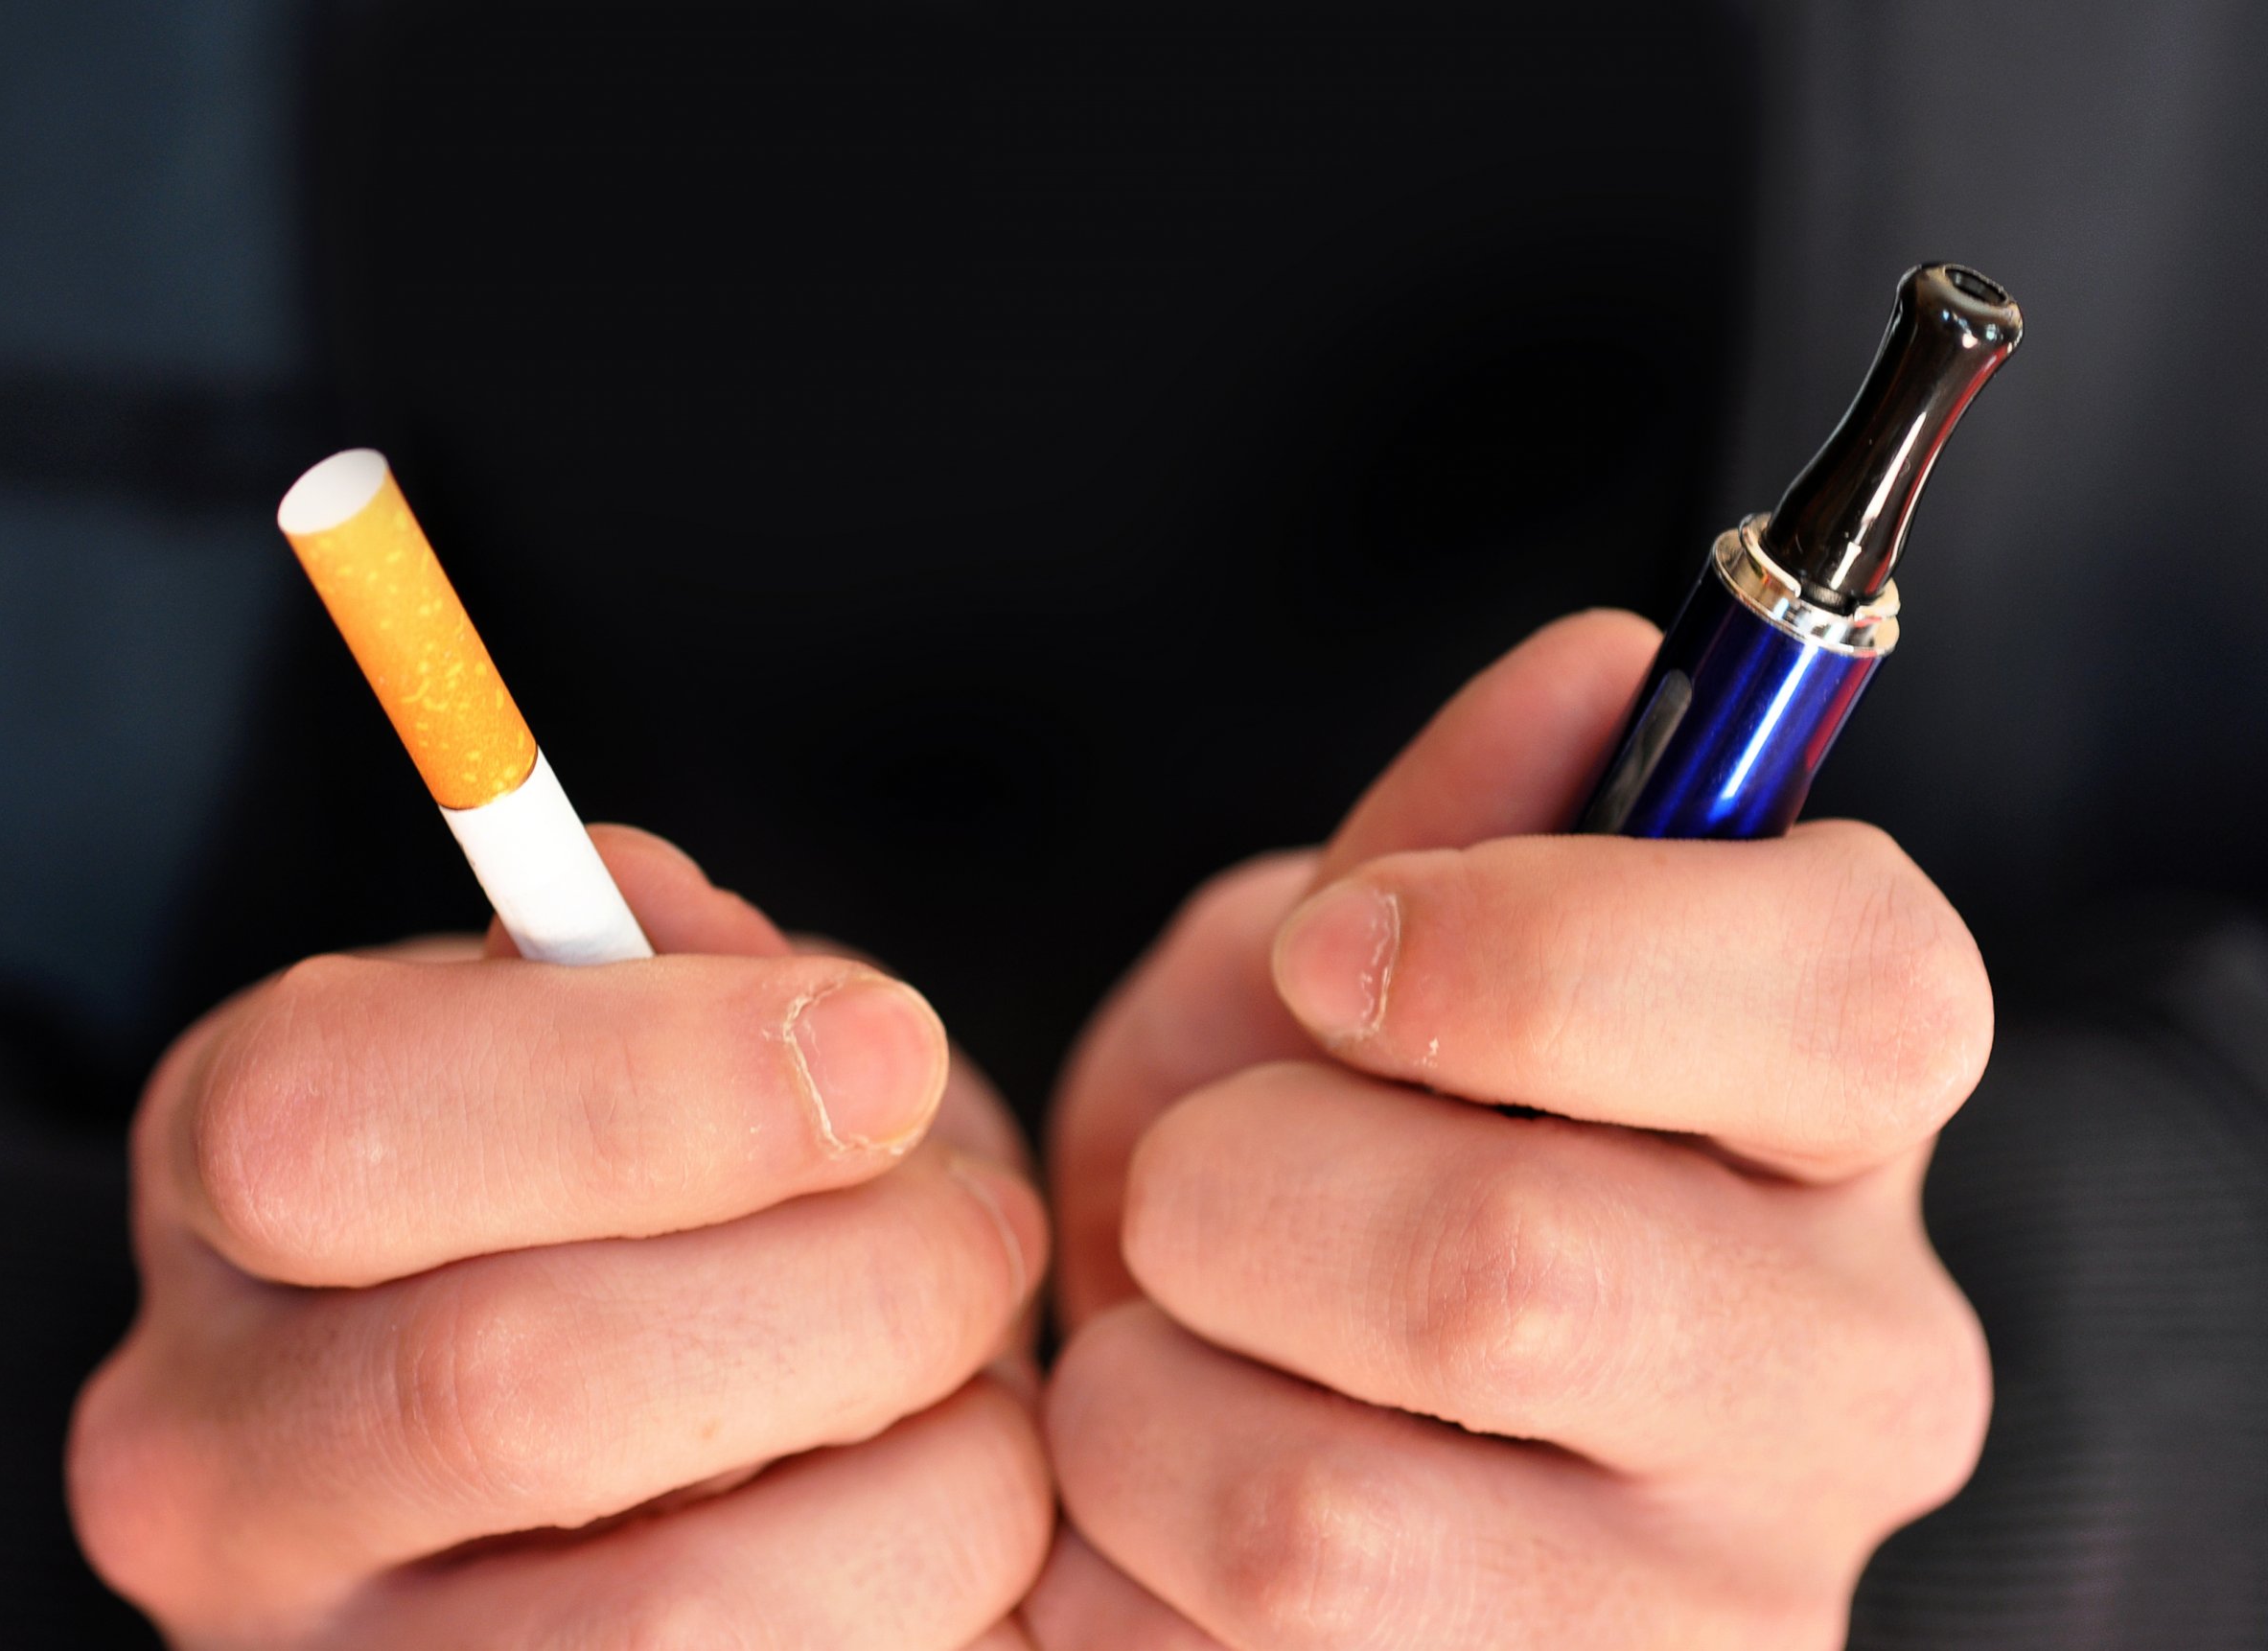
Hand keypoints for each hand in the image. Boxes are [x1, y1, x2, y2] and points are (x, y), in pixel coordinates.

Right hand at [70, 827, 1050, 1648]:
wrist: (584, 1458)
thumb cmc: (644, 1190)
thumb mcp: (639, 1030)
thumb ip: (683, 974)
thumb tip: (807, 1012)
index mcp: (225, 1191)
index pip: (330, 1128)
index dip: (648, 1080)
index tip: (886, 1044)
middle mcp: (210, 1470)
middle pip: (514, 1385)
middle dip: (847, 1282)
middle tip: (978, 1232)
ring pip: (683, 1616)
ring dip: (930, 1468)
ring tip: (967, 1393)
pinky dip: (948, 1597)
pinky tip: (928, 1513)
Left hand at [1028, 612, 1994, 1648]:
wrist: (1248, 1458)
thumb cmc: (1313, 1171)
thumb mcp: (1346, 980)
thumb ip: (1455, 830)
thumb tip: (1603, 667)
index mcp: (1840, 1128)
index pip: (1846, 991)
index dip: (1539, 946)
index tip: (1339, 959)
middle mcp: (1845, 1385)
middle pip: (1507, 1267)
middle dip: (1235, 1189)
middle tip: (1205, 1187)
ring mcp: (1712, 1620)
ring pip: (1316, 1510)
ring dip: (1143, 1394)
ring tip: (1173, 1361)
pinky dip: (1111, 1555)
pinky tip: (1169, 1511)